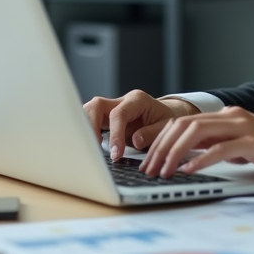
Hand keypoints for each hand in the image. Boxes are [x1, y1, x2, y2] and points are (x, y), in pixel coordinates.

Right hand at [82, 90, 199, 159]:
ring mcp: (112, 107)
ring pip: (90, 110)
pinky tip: (89, 145)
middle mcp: (122, 101)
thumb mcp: (166, 126)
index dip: (115, 135)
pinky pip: (91, 119)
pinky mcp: (107, 117)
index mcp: (137, 100)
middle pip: (97, 105)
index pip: (118, 114)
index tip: (116, 153)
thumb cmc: (166, 120)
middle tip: (94, 147)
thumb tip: (135, 141)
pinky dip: (87, 131)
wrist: (167, 114)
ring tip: (89, 147)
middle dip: (91, 125)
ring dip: (86, 127)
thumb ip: (152, 133)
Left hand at [138, 106, 253, 178]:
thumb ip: (222, 147)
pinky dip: (201, 159)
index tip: (149, 160)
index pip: (184, 122)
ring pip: (196, 132)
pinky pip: (221, 148)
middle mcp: (233, 116)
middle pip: (184, 125)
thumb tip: (194, 159)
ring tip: (163, 172)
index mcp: (228, 117)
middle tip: (149, 170)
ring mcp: (244, 127)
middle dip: (161, 148)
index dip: (162, 140)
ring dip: (174, 153)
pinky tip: (189, 171)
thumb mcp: (245, 148)